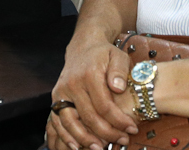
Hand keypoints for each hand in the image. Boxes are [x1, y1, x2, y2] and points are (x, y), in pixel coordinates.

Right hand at [46, 32, 136, 149]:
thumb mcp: (118, 55)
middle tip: (122, 141)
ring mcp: (61, 92)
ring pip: (70, 122)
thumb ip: (120, 70)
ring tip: (99, 149)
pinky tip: (76, 147)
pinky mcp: (56, 98)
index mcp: (90, 74)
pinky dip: (65, 136)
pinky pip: (58, 122)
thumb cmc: (104, 54)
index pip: (104, 105)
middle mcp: (72, 84)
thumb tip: (118, 88)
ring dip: (85, 139)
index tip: (132, 129)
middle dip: (107, 133)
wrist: (82, 47)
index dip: (119, 121)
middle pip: (89, 117)